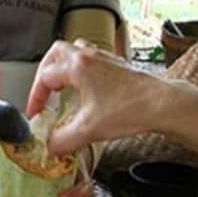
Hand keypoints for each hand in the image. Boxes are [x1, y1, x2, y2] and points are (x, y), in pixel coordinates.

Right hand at [27, 40, 167, 156]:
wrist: (162, 104)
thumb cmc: (130, 110)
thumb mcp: (88, 130)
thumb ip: (62, 140)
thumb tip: (49, 146)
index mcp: (77, 66)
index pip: (45, 77)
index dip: (35, 97)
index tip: (36, 114)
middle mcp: (89, 57)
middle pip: (56, 53)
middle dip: (45, 72)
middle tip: (44, 92)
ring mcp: (105, 58)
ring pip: (76, 50)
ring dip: (64, 66)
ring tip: (62, 86)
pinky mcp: (117, 65)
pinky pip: (92, 59)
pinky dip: (83, 70)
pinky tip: (87, 89)